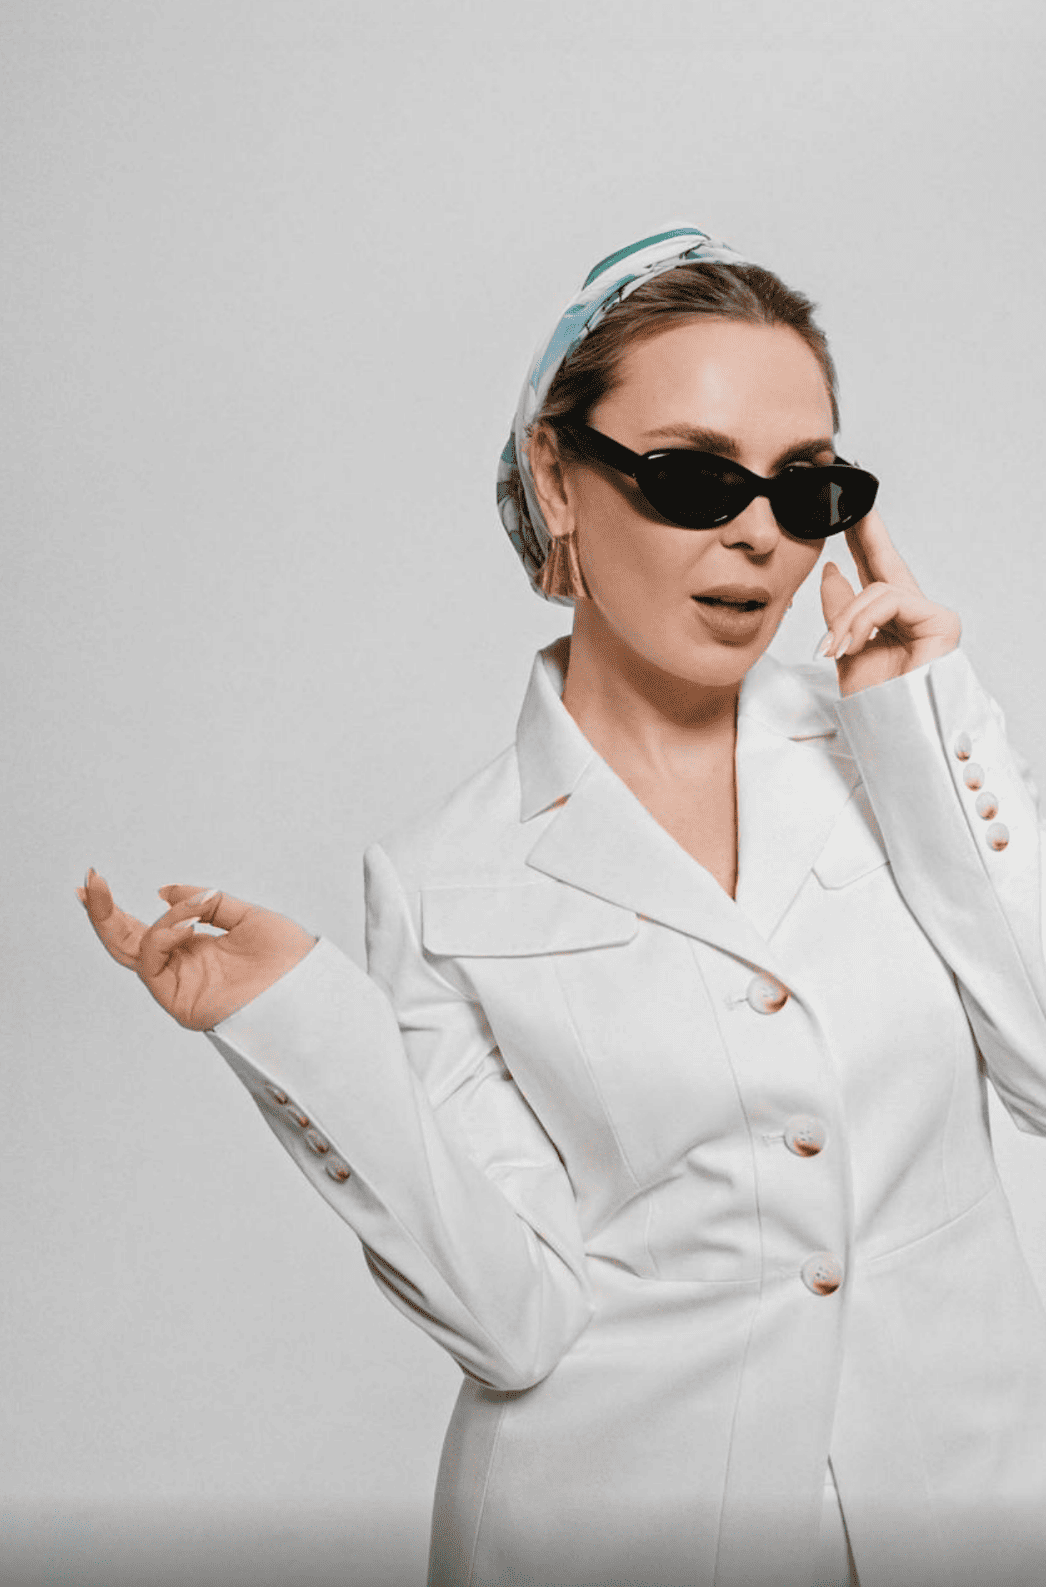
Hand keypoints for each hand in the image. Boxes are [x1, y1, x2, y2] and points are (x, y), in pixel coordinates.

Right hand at [77, 870, 316, 1029]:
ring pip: (134, 953)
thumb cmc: (289, 959)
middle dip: (103, 914)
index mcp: (195, 951)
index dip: (116, 910)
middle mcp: (182, 970)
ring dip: (132, 920)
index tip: (93, 881)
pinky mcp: (182, 1003)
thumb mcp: (246, 917)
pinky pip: (155, 963)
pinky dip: (165, 934)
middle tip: (88, 882)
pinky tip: (187, 920)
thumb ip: (206, 904)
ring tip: (164, 901)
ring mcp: (180, 987)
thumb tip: (165, 892)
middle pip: (127, 944)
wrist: (312, 987)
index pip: (146, 930)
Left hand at [818, 508, 960, 696]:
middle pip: (885, 563)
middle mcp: (911, 615)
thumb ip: (840, 611)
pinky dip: (863, 620)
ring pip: (876, 589)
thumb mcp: (844, 651)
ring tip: (835, 647)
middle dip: (865, 533)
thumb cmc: (875, 705)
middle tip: (851, 502)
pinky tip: (852, 643)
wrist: (891, 735)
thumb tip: (832, 570)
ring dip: (846, 618)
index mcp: (887, 621)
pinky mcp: (941, 621)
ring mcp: (929, 616)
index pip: (872, 572)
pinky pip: (890, 600)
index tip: (847, 514)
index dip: (860, 541)